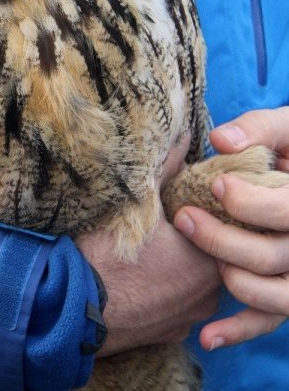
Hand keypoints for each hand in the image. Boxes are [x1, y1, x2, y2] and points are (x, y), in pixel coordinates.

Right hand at [78, 134, 219, 354]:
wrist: (68, 306)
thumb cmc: (105, 251)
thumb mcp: (137, 200)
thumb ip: (168, 167)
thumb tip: (185, 138)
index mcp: (207, 259)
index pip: (221, 226)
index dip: (202, 208)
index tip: (181, 199)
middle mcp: (206, 294)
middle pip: (209, 253)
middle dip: (193, 236)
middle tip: (167, 219)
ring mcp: (188, 318)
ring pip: (194, 281)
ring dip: (181, 264)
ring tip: (154, 246)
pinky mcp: (168, 334)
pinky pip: (177, 304)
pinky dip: (165, 289)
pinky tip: (143, 274)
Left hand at [174, 108, 288, 350]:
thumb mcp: (288, 128)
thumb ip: (259, 129)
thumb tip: (220, 142)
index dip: (249, 202)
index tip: (214, 183)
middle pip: (272, 257)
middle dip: (222, 239)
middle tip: (185, 218)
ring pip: (275, 297)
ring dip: (233, 280)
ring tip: (203, 259)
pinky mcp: (288, 290)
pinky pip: (271, 320)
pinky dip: (239, 331)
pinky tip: (207, 336)